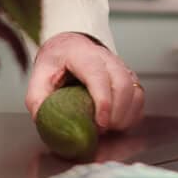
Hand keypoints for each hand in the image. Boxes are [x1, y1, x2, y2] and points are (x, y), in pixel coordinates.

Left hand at [26, 32, 144, 130]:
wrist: (69, 47)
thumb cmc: (55, 64)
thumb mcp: (39, 78)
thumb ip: (38, 100)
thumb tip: (45, 122)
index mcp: (81, 55)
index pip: (99, 75)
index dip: (103, 101)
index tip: (101, 123)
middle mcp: (105, 57)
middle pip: (123, 83)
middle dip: (117, 113)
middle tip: (102, 130)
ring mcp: (120, 66)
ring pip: (135, 89)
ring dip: (126, 115)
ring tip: (110, 128)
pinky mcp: (128, 76)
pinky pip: (139, 96)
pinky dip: (133, 114)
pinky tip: (119, 123)